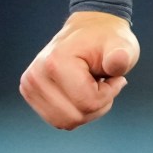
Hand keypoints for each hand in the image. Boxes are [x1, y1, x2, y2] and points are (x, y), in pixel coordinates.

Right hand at [19, 11, 139, 129]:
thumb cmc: (108, 40)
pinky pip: (59, 120)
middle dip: (97, 105)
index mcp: (55, 62)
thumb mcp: (122, 45)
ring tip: (91, 86)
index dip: (108, 94)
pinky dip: (76, 111)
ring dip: (87, 110)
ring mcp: (30, 86)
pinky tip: (80, 91)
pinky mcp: (31, 94)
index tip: (113, 76)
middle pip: (74, 118)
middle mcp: (35, 76)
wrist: (89, 30)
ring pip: (66, 122)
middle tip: (102, 82)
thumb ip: (121, 56)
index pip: (87, 102)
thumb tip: (119, 60)